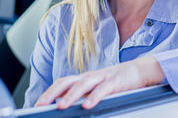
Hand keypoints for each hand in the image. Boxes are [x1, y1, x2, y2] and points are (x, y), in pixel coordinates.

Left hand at [35, 56, 164, 109]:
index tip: (38, 104)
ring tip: (61, 106)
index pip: (63, 82)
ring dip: (71, 95)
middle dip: (53, 93)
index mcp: (85, 78)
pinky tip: (87, 105)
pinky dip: (94, 97)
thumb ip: (84, 95)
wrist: (139, 70)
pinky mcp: (115, 82)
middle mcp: (91, 76)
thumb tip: (68, 106)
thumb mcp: (98, 88)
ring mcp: (102, 78)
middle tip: (41, 105)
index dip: (49, 92)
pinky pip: (103, 89)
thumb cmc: (117, 81)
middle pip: (68, 81)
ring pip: (83, 84)